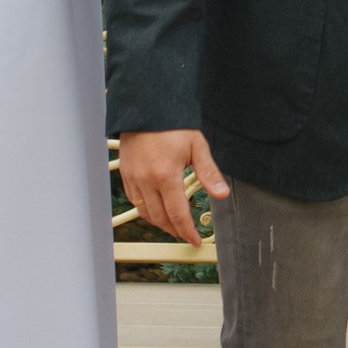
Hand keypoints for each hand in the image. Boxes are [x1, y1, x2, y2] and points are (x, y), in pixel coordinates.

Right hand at [117, 127, 229, 244]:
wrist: (147, 107)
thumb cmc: (172, 124)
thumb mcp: (197, 146)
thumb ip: (209, 173)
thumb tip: (221, 193)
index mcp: (166, 176)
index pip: (178, 214)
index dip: (187, 231)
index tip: (194, 240)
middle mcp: (146, 180)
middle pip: (160, 218)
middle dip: (174, 230)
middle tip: (185, 233)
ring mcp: (134, 178)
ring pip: (144, 212)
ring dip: (159, 223)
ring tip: (172, 224)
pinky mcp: (126, 174)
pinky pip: (134, 200)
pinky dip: (145, 210)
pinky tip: (155, 208)